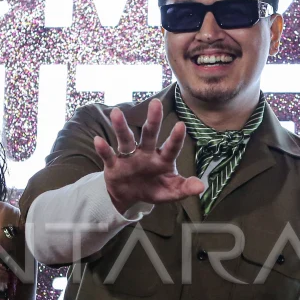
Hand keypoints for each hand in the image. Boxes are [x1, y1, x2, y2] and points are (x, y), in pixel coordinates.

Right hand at [93, 98, 204, 214]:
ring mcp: (129, 157)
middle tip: (156, 103)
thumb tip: (201, 187)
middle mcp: (146, 153)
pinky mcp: (114, 164)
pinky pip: (108, 155)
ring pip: (126, 139)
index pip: (171, 147)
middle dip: (153, 120)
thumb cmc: (153, 188)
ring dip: (121, 127)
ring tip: (116, 112)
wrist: (129, 196)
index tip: (181, 125)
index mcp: (162, 159)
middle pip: (150, 134)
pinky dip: (103, 149)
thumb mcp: (170, 192)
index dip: (175, 138)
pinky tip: (99, 140)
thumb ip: (184, 188)